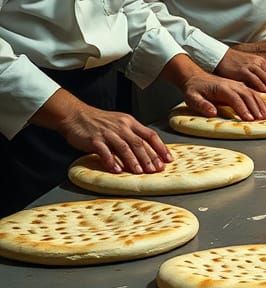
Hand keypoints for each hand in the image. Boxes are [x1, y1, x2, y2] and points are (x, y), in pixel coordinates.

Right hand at [52, 98, 172, 174]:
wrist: (75, 115)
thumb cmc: (99, 121)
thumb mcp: (120, 123)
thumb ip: (132, 135)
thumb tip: (148, 151)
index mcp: (130, 122)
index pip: (150, 135)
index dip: (160, 148)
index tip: (168, 159)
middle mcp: (121, 127)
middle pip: (139, 143)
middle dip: (149, 157)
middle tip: (156, 170)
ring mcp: (108, 133)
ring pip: (124, 147)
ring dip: (133, 160)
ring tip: (139, 172)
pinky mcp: (94, 139)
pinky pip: (104, 151)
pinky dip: (112, 161)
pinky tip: (117, 170)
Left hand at [180, 72, 265, 120]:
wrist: (195, 77)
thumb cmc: (194, 89)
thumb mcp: (192, 98)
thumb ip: (201, 105)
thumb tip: (212, 112)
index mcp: (222, 88)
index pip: (235, 99)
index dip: (243, 109)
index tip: (249, 119)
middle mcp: (232, 85)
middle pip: (247, 95)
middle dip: (255, 107)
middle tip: (261, 119)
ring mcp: (237, 85)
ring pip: (252, 93)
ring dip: (260, 104)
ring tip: (265, 115)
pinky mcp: (239, 86)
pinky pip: (252, 92)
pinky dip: (260, 100)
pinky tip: (263, 108)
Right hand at [215, 48, 265, 92]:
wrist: (220, 57)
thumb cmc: (235, 63)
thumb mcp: (250, 66)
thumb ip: (259, 73)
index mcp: (260, 61)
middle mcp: (257, 62)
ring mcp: (249, 66)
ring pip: (264, 75)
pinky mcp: (241, 70)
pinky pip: (253, 77)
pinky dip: (259, 84)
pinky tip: (264, 90)